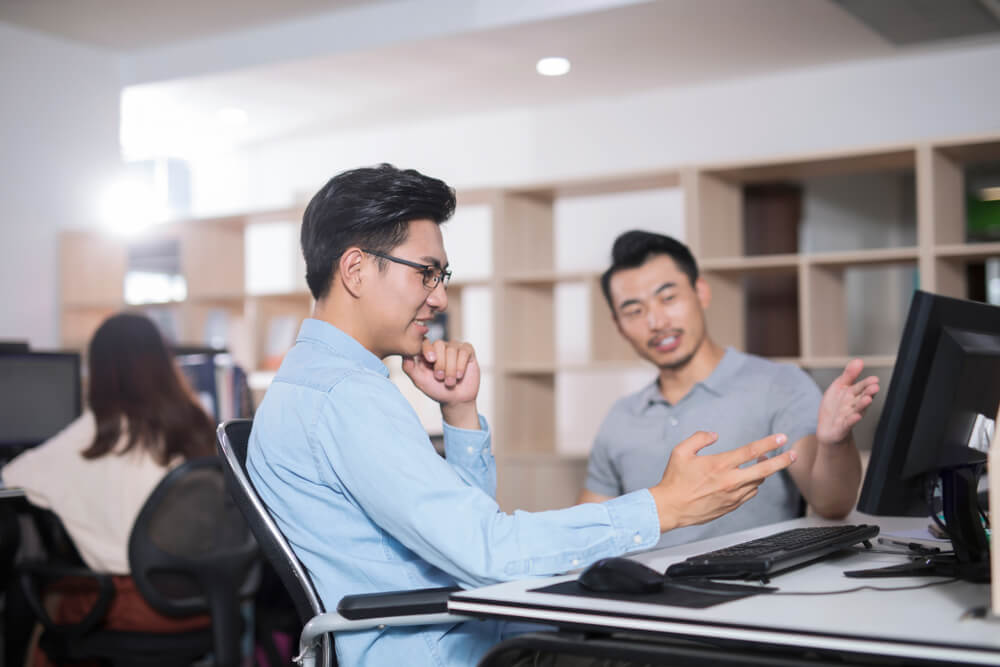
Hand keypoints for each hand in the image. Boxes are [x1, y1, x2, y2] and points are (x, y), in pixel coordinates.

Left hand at [402, 338, 479, 426]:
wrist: (455, 400)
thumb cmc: (436, 390)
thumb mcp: (419, 381)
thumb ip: (409, 367)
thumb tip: (404, 353)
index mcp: (427, 351)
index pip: (425, 342)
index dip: (428, 349)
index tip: (430, 360)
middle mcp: (441, 347)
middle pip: (440, 345)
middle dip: (441, 364)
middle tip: (440, 378)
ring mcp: (455, 347)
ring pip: (452, 350)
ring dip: (451, 369)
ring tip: (450, 382)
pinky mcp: (468, 351)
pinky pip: (465, 351)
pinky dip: (461, 365)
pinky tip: (460, 375)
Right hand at [649, 431, 795, 532]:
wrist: (670, 508)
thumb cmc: (674, 479)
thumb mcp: (680, 451)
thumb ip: (699, 438)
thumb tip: (715, 435)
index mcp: (719, 465)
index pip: (751, 451)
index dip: (769, 443)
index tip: (782, 438)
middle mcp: (730, 481)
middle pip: (764, 470)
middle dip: (782, 461)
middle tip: (793, 455)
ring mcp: (732, 496)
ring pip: (758, 482)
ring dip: (762, 472)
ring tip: (761, 462)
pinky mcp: (731, 507)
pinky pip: (749, 494)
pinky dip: (752, 485)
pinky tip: (747, 479)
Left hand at [816, 359, 878, 446]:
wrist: (828, 430)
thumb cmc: (834, 408)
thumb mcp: (838, 387)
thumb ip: (848, 375)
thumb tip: (859, 360)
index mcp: (852, 395)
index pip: (861, 387)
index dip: (867, 383)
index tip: (874, 379)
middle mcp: (853, 406)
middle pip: (862, 398)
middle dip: (868, 392)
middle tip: (875, 387)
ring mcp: (849, 417)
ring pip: (857, 410)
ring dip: (862, 405)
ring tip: (868, 399)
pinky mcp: (842, 428)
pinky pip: (848, 424)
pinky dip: (852, 420)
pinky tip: (856, 416)